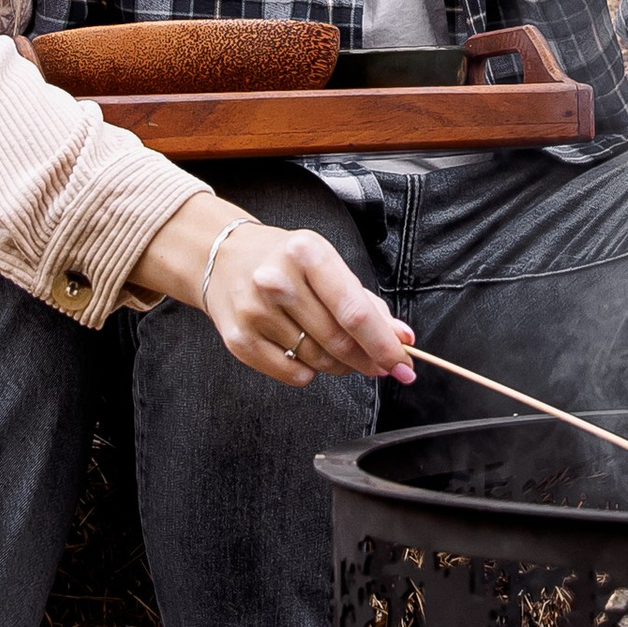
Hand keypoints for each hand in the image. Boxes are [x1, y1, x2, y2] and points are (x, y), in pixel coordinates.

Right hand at [199, 221, 416, 389]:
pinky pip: (293, 373)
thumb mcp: (327, 265)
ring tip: (338, 351)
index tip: (403, 364)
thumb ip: (366, 302)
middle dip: (368, 360)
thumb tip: (401, 338)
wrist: (224, 257)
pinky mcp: (239, 340)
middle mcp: (277, 281)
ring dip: (340, 365)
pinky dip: (309, 371)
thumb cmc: (285, 261)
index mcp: (307, 253)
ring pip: (318, 361)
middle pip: (338, 340)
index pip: (354, 311)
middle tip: (381, 366)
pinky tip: (306, 352)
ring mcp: (255, 312)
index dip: (384, 344)